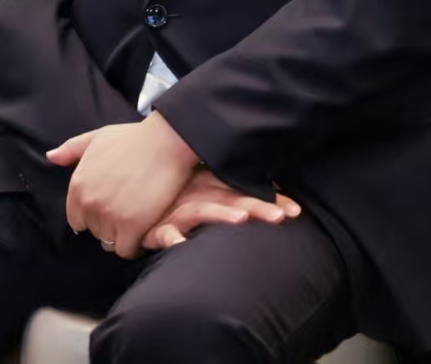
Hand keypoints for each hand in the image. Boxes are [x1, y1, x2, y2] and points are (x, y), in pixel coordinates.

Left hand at [47, 113, 199, 258]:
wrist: (167, 141)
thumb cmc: (135, 137)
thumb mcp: (98, 137)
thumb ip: (72, 148)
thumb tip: (51, 156)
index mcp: (78, 186)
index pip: (77, 220)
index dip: (95, 215)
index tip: (112, 209)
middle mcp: (89, 203)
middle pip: (95, 232)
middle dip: (109, 225)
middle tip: (128, 213)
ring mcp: (110, 215)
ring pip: (110, 242)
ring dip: (123, 236)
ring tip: (138, 223)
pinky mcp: (132, 225)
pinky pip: (127, 250)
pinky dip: (135, 246)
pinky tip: (144, 234)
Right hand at [141, 168, 300, 251]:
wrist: (134, 196)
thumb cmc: (178, 197)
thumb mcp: (209, 192)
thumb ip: (236, 196)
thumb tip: (276, 201)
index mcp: (215, 185)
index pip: (248, 190)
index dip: (272, 199)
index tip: (296, 211)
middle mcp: (199, 194)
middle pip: (232, 198)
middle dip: (256, 206)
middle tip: (280, 216)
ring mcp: (178, 208)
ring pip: (202, 210)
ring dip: (220, 214)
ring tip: (240, 220)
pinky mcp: (156, 226)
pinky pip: (163, 232)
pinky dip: (170, 238)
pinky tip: (180, 246)